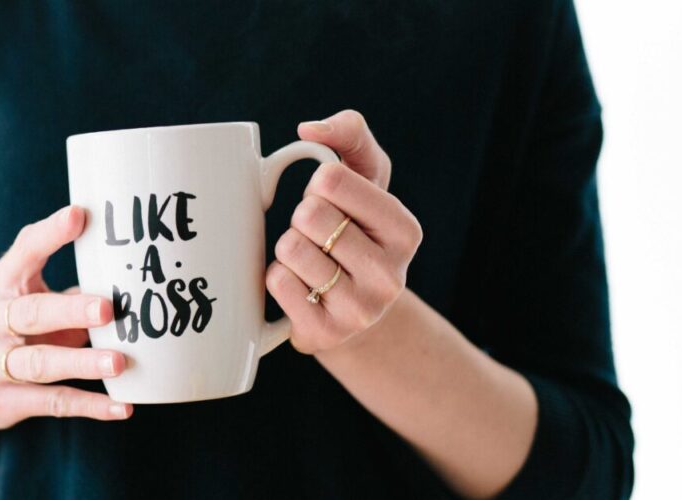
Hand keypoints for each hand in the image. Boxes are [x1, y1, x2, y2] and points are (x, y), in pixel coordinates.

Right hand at [0, 205, 132, 428]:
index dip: (50, 234)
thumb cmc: (18, 330)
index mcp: (0, 284)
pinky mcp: (2, 402)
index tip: (79, 216)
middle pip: (30, 313)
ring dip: (82, 362)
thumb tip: (135, 274)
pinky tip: (123, 407)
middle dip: (70, 310)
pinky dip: (90, 406)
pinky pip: (52, 403)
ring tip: (119, 362)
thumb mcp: (31, 298)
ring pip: (39, 363)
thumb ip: (71, 287)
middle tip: (108, 308)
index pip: (23, 253)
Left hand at [265, 110, 422, 353]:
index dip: (318, 186)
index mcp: (405, 230)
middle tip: (318, 236)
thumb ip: (349, 134)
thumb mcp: (364, 177)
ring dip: (288, 249)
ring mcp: (361, 310)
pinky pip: (277, 283)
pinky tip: (300, 287)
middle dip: (301, 219)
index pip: (330, 180)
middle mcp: (391, 274)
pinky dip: (276, 277)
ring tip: (310, 262)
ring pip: (290, 249)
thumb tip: (309, 129)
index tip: (331, 202)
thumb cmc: (354, 229)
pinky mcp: (326, 334)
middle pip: (308, 215)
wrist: (351, 309)